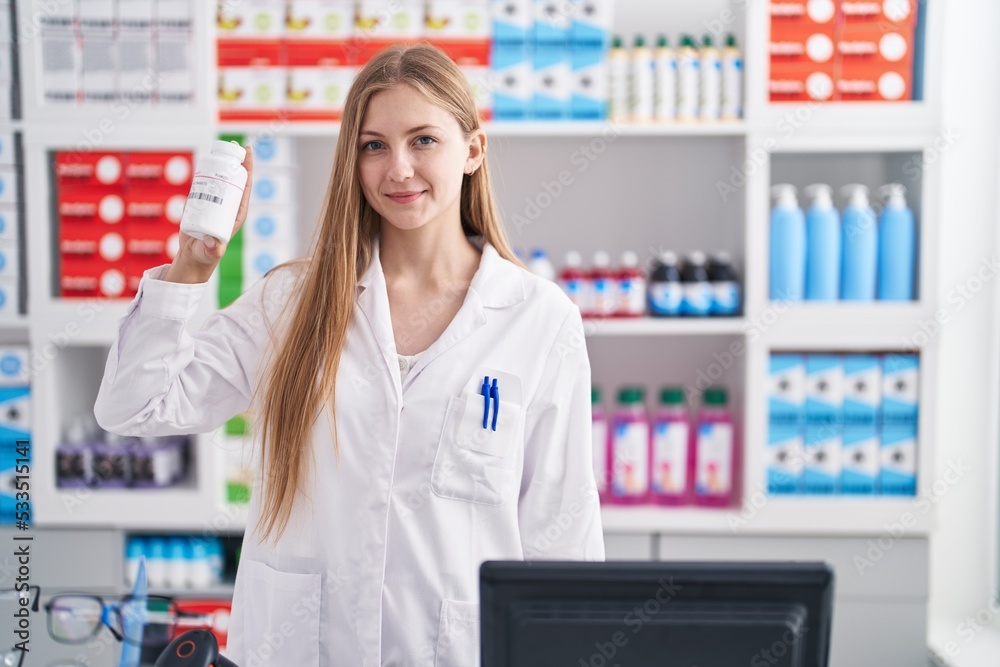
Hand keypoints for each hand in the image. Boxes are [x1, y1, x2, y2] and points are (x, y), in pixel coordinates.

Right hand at [166, 144, 253, 283]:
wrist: (193, 255)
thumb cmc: (206, 254)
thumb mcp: (211, 252)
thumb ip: (213, 250)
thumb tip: (214, 243)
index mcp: (237, 213)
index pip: (245, 187)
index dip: (248, 170)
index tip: (248, 153)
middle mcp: (228, 205)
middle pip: (234, 179)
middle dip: (234, 161)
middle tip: (231, 146)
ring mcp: (216, 202)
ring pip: (219, 179)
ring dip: (219, 164)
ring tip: (217, 149)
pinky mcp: (202, 202)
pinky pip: (205, 184)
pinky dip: (204, 173)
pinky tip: (204, 162)